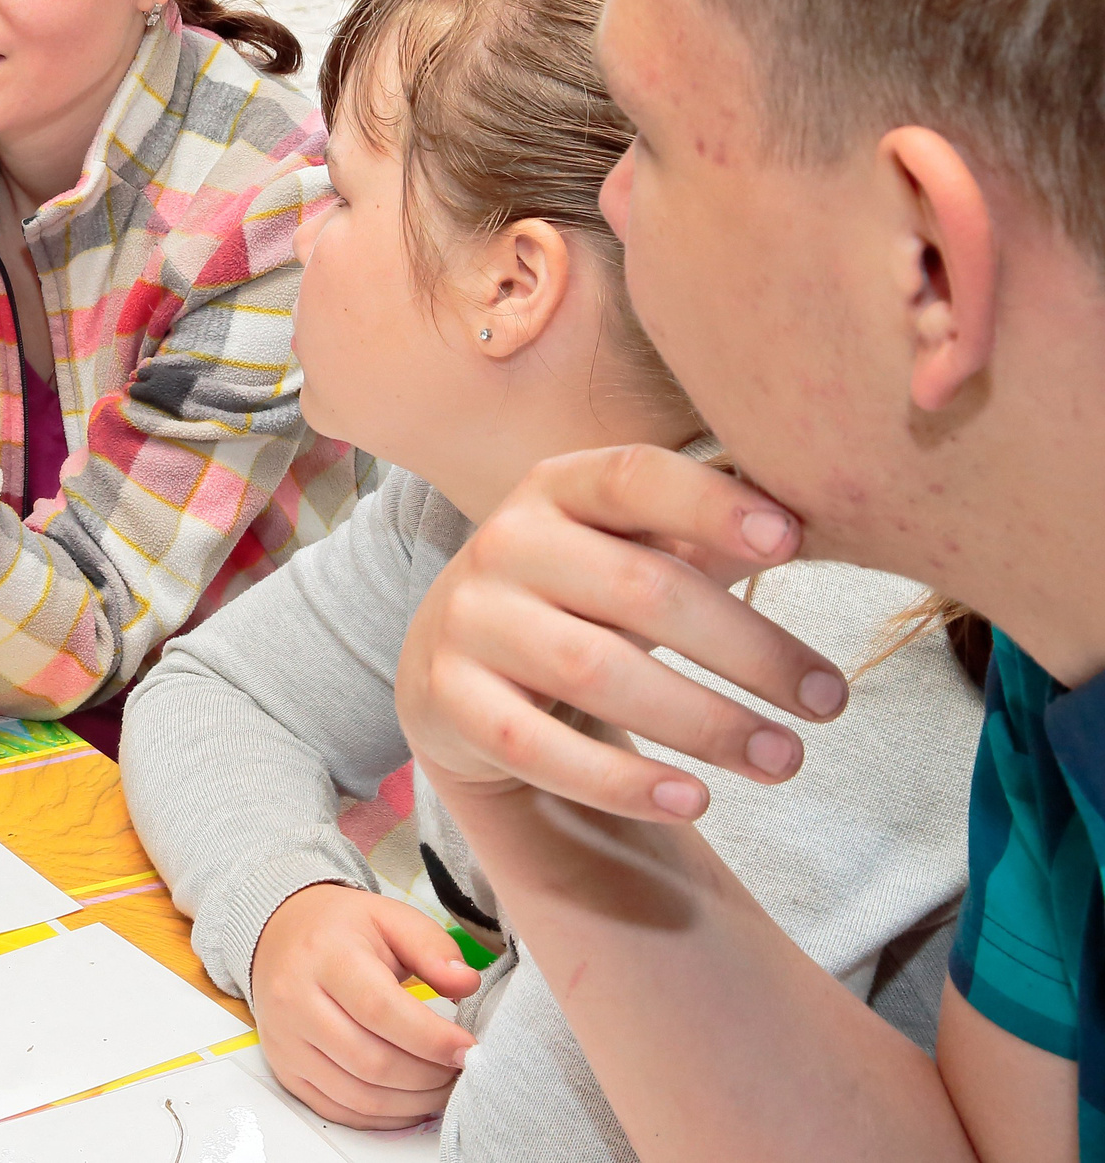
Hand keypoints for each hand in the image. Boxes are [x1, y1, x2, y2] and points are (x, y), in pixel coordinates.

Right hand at [250, 883, 481, 1128]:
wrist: (277, 934)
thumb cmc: (341, 929)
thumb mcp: (389, 917)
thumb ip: (432, 948)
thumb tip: (465, 984)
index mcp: (324, 956)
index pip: (380, 1010)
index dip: (431, 1038)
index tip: (467, 1048)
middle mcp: (295, 1001)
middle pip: (371, 1061)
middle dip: (428, 1076)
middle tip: (460, 1070)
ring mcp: (286, 1041)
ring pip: (357, 1095)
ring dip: (411, 1102)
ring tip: (442, 1086)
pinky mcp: (284, 1069)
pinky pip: (338, 1110)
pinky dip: (383, 1116)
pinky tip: (409, 1099)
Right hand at [394, 445, 843, 822]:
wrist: (456, 660)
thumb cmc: (582, 596)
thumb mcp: (634, 547)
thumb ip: (710, 531)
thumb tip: (828, 520)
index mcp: (557, 488)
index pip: (634, 478)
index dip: (710, 504)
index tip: (792, 542)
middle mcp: (505, 543)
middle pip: (638, 588)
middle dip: (748, 649)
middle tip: (829, 702)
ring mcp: (469, 622)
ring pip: (594, 672)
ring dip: (703, 723)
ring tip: (784, 760)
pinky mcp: (448, 700)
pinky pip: (537, 748)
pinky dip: (620, 783)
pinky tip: (693, 800)